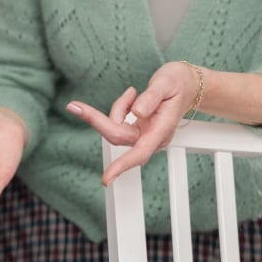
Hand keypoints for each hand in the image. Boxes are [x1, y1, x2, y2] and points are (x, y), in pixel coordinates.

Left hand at [66, 61, 199, 185]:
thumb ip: (151, 97)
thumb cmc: (178, 82)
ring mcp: (145, 136)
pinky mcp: (138, 131)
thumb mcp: (166, 83)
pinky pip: (118, 122)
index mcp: (162, 130)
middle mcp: (152, 138)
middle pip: (117, 136)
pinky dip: (120, 108)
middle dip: (96, 121)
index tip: (105, 179)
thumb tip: (137, 112)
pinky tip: (132, 96)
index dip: (122, 166)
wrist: (188, 85)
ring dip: (116, 109)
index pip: (140, 153)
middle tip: (74, 105)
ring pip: (115, 127)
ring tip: (132, 92)